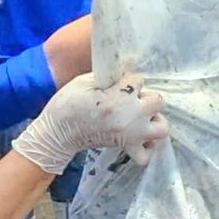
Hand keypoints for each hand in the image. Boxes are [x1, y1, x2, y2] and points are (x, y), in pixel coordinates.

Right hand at [12, 72, 168, 174]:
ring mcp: (131, 134)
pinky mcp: (126, 148)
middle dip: (146, 98)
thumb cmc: (67, 104)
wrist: (56, 133)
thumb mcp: (84, 81)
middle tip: (132, 100)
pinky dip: (148, 147)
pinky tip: (140, 137)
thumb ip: (109, 74)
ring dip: (155, 120)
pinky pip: (147, 154)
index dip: (129, 79)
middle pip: (158, 101)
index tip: (119, 83)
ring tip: (141, 117)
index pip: (138, 80)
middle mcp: (130, 116)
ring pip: (162, 128)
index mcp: (118, 97)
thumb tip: (128, 63)